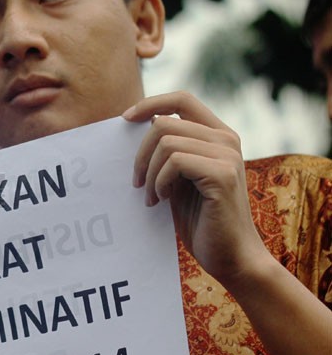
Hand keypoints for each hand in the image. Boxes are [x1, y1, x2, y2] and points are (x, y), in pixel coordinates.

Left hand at [123, 91, 268, 284]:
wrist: (229, 255)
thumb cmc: (201, 218)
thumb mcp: (180, 178)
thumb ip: (169, 151)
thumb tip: (138, 125)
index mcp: (218, 135)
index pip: (182, 99)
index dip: (150, 103)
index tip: (125, 119)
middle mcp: (226, 139)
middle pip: (164, 122)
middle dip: (140, 154)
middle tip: (137, 183)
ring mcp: (227, 155)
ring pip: (165, 142)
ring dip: (149, 172)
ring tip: (152, 196)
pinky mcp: (222, 174)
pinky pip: (174, 161)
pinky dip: (159, 182)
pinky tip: (162, 200)